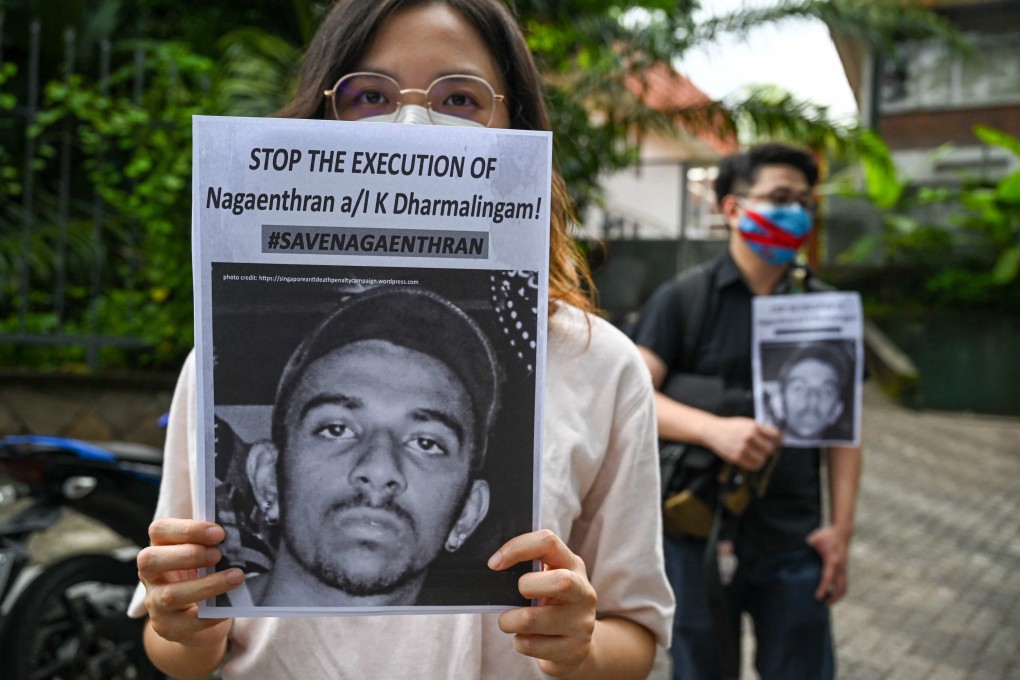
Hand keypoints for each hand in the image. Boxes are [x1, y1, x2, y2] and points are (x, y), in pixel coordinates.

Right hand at [136, 519, 242, 648]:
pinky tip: (229, 606)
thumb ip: (211, 544)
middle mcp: (150, 575)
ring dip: (207, 585)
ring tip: (236, 577)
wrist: (198, 619)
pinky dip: (212, 613)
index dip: (187, 529)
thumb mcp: (203, 556)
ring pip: (170, 595)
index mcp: (159, 548)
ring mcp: (155, 603)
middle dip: (188, 555)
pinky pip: (188, 622)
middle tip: (219, 555)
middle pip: (150, 560)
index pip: (159, 530)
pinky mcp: (167, 627)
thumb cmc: (203, 575)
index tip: (218, 533)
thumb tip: (239, 534)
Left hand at [489, 530, 597, 678]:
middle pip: (560, 581)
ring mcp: (582, 623)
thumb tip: (493, 565)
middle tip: (514, 596)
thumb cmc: (551, 604)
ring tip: (509, 621)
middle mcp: (583, 592)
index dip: (517, 548)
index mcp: (572, 565)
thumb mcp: (548, 579)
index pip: (548, 542)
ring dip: (509, 620)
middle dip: (525, 587)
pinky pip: (531, 646)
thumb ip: (528, 567)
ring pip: (532, 619)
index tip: (494, 563)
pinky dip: (519, 642)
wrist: (576, 645)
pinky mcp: (574, 650)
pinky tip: (526, 639)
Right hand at [704, 416, 781, 470]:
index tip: (778, 443)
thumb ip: (761, 429)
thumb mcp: (746, 422)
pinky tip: (752, 460)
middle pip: (770, 449)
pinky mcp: (736, 457)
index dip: (778, 440)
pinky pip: (753, 466)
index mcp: (753, 426)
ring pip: (762, 459)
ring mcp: (743, 448)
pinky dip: (755, 464)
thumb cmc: (730, 426)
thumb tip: (776, 440)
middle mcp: (749, 437)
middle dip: (768, 450)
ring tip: (757, 455)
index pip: (775, 435)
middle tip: (763, 449)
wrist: (712, 430)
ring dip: (762, 459)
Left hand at [807, 525, 849, 604]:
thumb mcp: (814, 538)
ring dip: (837, 596)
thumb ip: (806, 546)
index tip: (818, 597)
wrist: (841, 531)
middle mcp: (840, 567)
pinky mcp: (844, 569)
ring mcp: (844, 568)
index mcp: (832, 560)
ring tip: (827, 602)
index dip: (823, 588)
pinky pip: (844, 583)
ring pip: (844, 587)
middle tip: (823, 604)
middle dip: (833, 598)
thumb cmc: (826, 535)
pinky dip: (839, 590)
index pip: (828, 578)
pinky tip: (830, 593)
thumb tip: (794, 554)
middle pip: (840, 588)